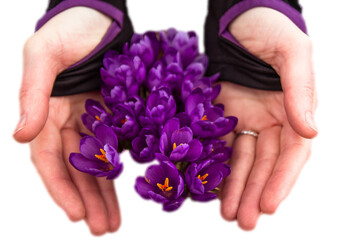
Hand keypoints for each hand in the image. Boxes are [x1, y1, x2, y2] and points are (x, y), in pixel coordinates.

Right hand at [13, 7, 119, 234]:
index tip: (77, 215)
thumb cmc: (69, 30)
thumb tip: (19, 136)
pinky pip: (119, 146)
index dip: (61, 188)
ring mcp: (94, 119)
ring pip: (99, 164)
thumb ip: (33, 94)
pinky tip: (129, 189)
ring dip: (105, 193)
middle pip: (76, 169)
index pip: (49, 160)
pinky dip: (123, 169)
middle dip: (88, 200)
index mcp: (47, 113)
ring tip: (115, 222)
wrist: (101, 17)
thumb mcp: (43, 54)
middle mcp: (69, 121)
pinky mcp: (117, 114)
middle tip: (103, 228)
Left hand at [217, 7, 316, 229]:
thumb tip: (311, 130)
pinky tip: (209, 185)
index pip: (292, 153)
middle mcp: (271, 118)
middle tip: (243, 220)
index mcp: (293, 108)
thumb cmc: (268, 27)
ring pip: (242, 159)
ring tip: (226, 213)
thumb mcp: (292, 52)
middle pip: (265, 163)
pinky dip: (215, 164)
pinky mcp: (221, 114)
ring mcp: (245, 117)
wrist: (236, 16)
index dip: (281, 180)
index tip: (268, 204)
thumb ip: (301, 90)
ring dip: (235, 186)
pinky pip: (219, 144)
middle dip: (255, 192)